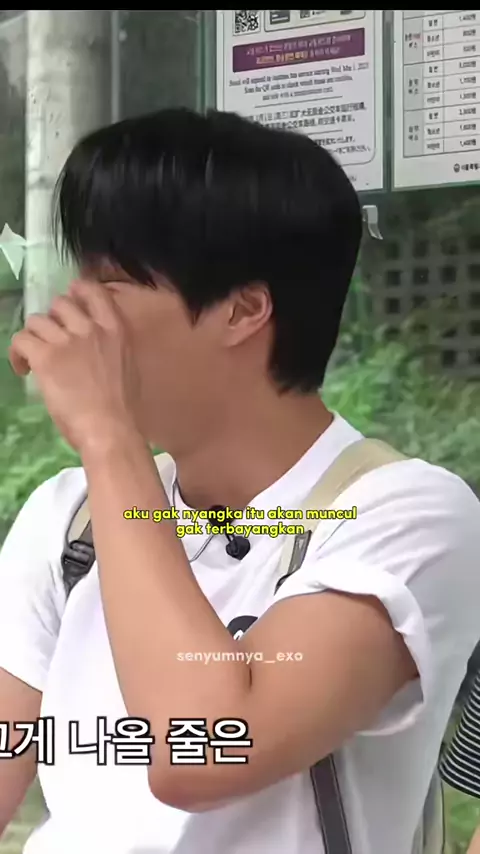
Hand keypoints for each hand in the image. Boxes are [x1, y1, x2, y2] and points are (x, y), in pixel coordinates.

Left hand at [9, 280, 141, 454]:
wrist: (110, 428)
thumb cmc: (124, 409)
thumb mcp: (128, 367)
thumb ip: (112, 349)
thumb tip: (98, 350)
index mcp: (115, 329)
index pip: (93, 291)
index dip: (77, 290)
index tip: (71, 300)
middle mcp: (90, 328)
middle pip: (60, 303)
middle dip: (53, 319)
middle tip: (52, 341)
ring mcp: (66, 341)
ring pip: (36, 320)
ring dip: (34, 337)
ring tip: (34, 357)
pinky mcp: (45, 357)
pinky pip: (21, 340)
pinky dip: (17, 353)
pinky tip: (23, 369)